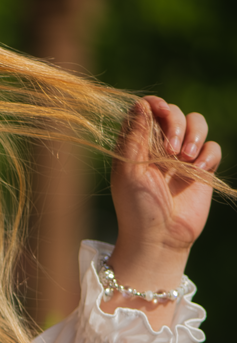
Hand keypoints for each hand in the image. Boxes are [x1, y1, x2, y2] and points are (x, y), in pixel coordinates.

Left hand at [109, 96, 220, 292]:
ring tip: (186, 157)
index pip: (147, 109)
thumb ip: (134, 136)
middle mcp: (159, 146)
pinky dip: (209, 155)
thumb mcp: (129, 170)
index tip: (159, 111)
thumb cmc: (137, 208)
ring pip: (197, 124)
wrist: (159, 239)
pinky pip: (213, 148)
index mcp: (136, 144)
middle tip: (171, 148)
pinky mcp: (201, 170)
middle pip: (174, 112)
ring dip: (195, 134)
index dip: (155, 105)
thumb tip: (141, 103)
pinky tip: (198, 171)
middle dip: (176, 123)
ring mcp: (182, 157)